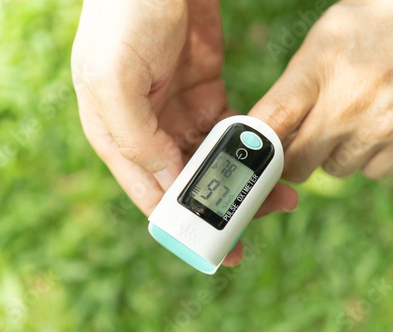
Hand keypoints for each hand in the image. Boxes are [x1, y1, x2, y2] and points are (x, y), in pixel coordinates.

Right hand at [72, 0, 297, 265]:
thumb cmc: (124, 15)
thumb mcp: (113, 77)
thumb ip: (135, 136)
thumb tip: (166, 183)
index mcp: (114, 132)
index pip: (147, 191)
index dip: (181, 223)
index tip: (216, 247)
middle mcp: (146, 129)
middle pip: (184, 181)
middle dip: (219, 204)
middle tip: (256, 223)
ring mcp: (177, 112)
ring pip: (212, 160)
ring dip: (242, 179)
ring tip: (279, 195)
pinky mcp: (205, 93)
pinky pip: (230, 129)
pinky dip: (250, 145)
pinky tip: (272, 156)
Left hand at [250, 0, 392, 181]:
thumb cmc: (373, 27)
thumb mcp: (321, 41)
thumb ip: (291, 88)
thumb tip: (266, 131)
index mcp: (320, 72)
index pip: (272, 124)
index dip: (258, 145)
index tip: (255, 150)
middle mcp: (350, 106)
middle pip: (298, 164)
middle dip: (293, 155)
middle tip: (301, 135)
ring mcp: (384, 128)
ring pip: (334, 170)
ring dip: (332, 155)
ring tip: (345, 121)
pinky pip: (372, 171)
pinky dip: (368, 157)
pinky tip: (372, 127)